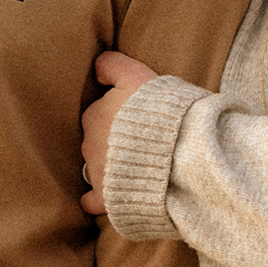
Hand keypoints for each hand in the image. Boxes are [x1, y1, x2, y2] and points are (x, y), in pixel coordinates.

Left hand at [79, 51, 158, 216]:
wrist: (177, 154)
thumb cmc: (162, 112)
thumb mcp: (139, 75)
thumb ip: (113, 66)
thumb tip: (97, 68)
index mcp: (97, 111)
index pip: (99, 109)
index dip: (117, 109)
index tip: (134, 114)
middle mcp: (90, 139)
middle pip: (98, 136)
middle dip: (113, 138)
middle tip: (142, 141)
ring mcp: (96, 169)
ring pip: (96, 164)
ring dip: (111, 165)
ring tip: (138, 167)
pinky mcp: (105, 196)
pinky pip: (91, 200)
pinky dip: (98, 199)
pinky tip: (112, 197)